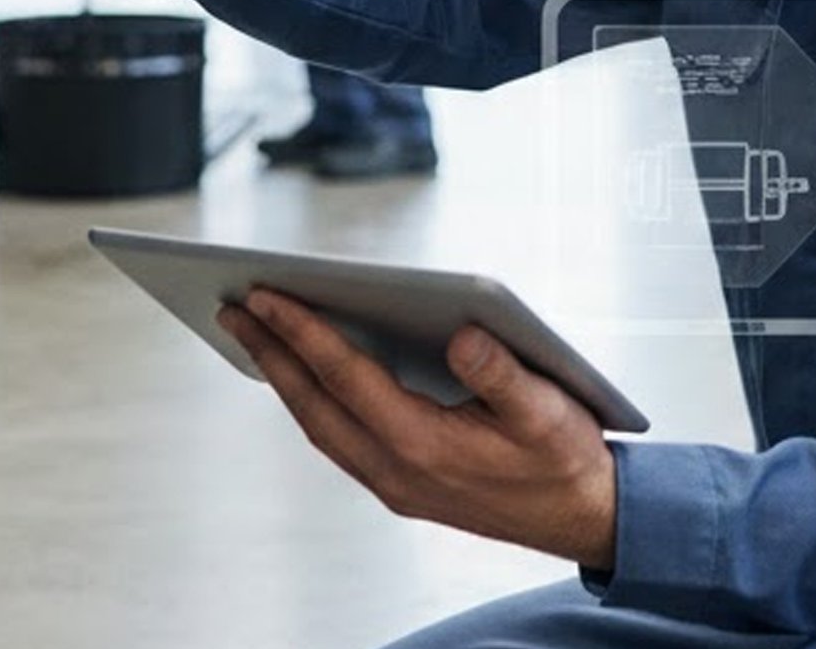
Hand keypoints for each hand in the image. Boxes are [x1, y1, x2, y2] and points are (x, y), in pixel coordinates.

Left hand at [218, 288, 617, 569]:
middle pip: (315, 405)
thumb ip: (503, 374)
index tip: (264, 295)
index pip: (346, 378)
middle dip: (270, 353)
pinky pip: (339, 439)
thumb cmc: (567, 459)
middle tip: (232, 307)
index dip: (302, 332)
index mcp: (426, 446)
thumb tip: (462, 336)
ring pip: (320, 426)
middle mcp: (398, 471)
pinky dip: (313, 402)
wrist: (583, 520)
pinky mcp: (403, 485)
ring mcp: (395, 484)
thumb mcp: (549, 410)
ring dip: (284, 379)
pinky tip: (306, 376)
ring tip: (255, 334)